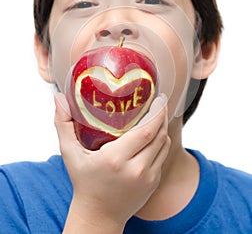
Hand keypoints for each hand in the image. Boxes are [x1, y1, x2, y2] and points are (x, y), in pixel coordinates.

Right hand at [54, 92, 169, 232]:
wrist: (98, 216)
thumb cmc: (84, 182)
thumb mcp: (69, 154)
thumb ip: (63, 125)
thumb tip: (59, 98)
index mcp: (115, 160)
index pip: (145, 132)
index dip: (156, 113)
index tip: (158, 98)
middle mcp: (135, 169)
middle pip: (159, 135)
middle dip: (162, 115)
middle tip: (160, 100)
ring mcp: (148, 178)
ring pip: (164, 145)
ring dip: (163, 127)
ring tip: (158, 113)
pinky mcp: (154, 182)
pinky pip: (163, 156)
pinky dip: (161, 142)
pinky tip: (155, 133)